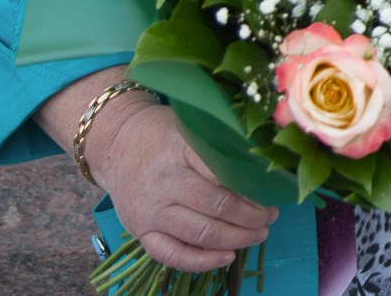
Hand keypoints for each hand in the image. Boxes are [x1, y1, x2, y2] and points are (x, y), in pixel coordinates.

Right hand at [89, 98, 276, 271]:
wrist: (117, 143)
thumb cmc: (163, 133)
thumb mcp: (193, 128)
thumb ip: (222, 148)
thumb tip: (263, 170)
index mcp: (181, 152)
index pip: (227, 176)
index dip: (255, 190)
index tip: (274, 193)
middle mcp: (164, 184)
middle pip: (218, 208)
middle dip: (252, 217)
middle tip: (271, 217)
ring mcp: (149, 212)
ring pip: (201, 234)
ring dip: (237, 239)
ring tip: (258, 234)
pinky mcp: (139, 231)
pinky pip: (172, 255)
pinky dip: (202, 262)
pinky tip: (227, 258)